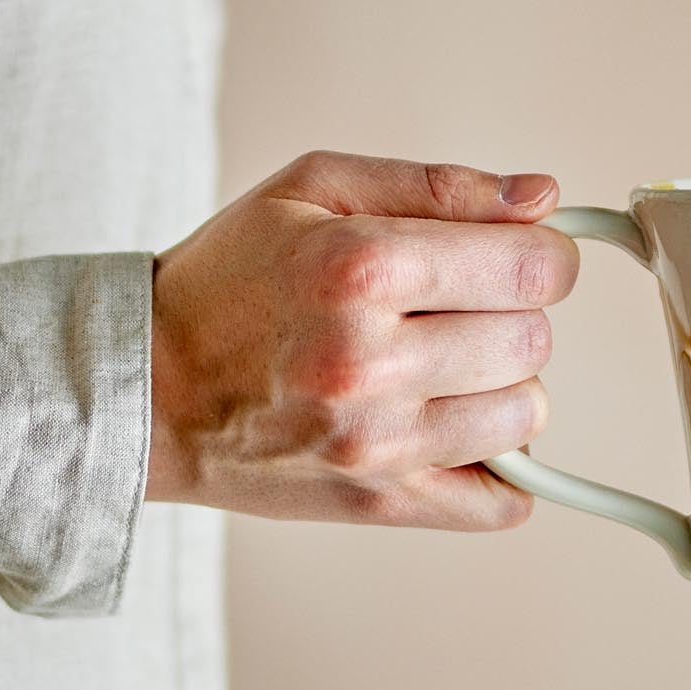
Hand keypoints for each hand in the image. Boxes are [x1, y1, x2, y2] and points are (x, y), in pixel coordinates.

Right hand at [144, 153, 578, 529]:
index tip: (521, 254)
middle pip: (534, 339)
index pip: (531, 266)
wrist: (145, 388)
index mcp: (361, 269)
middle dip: (514, 314)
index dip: (544, 253)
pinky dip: (500, 465)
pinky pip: (504, 499)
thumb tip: (543, 197)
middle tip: (458, 308)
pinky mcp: (381, 502)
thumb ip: (439, 187)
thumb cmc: (228, 279)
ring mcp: (378, 443)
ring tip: (443, 366)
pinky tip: (454, 426)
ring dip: (504, 386)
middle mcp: (371, 361)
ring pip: (529, 416)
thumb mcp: (314, 190)